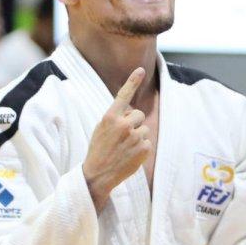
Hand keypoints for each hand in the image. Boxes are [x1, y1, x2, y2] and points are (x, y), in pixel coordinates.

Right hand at [83, 68, 149, 212]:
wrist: (98, 174)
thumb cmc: (99, 150)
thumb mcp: (101, 129)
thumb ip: (115, 118)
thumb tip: (132, 113)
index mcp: (110, 117)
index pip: (123, 95)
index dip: (132, 82)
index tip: (140, 70)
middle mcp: (123, 125)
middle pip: (138, 114)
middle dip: (133, 123)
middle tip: (122, 137)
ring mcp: (135, 136)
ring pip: (144, 128)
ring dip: (138, 136)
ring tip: (124, 147)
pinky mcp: (144, 148)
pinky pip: (147, 141)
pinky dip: (141, 147)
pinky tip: (130, 155)